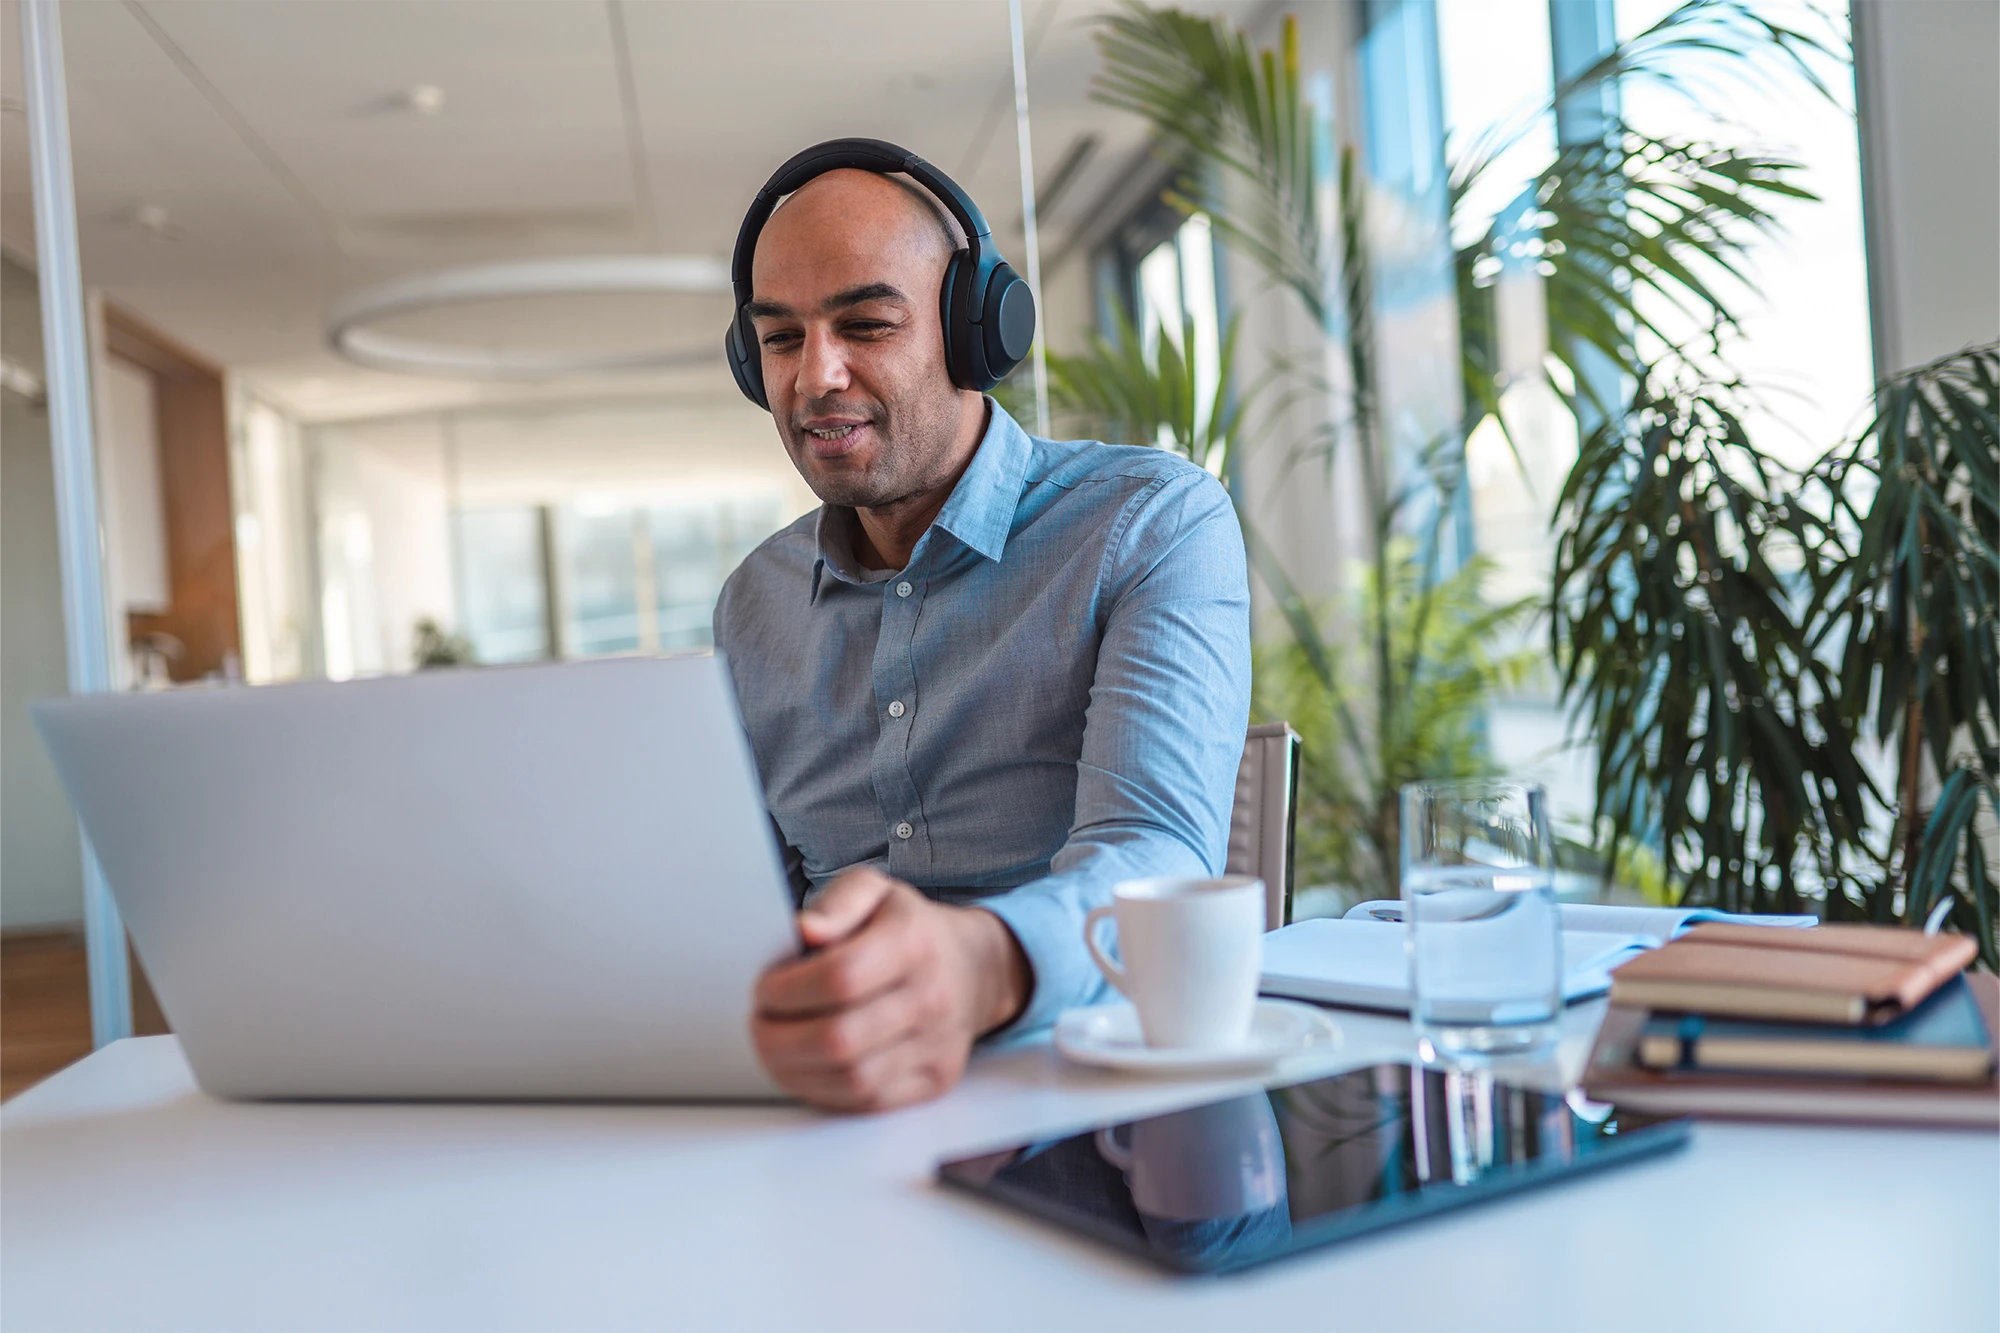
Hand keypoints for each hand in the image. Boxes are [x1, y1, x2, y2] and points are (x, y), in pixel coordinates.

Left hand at [751, 867, 1030, 1111]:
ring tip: (776, 1047)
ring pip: (850, 1079)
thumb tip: (804, 930)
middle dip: (780, 1038)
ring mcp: (938, 1045)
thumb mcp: (875, 892)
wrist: (971, 968)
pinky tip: (807, 1067)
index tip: (765, 989)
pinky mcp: (934, 1081)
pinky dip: (824, 1090)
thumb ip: (837, 904)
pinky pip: (867, 1103)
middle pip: (840, 1039)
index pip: (840, 978)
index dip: (787, 991)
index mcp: (914, 943)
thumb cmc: (909, 929)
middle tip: (760, 1024)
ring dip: (795, 1070)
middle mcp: (933, 997)